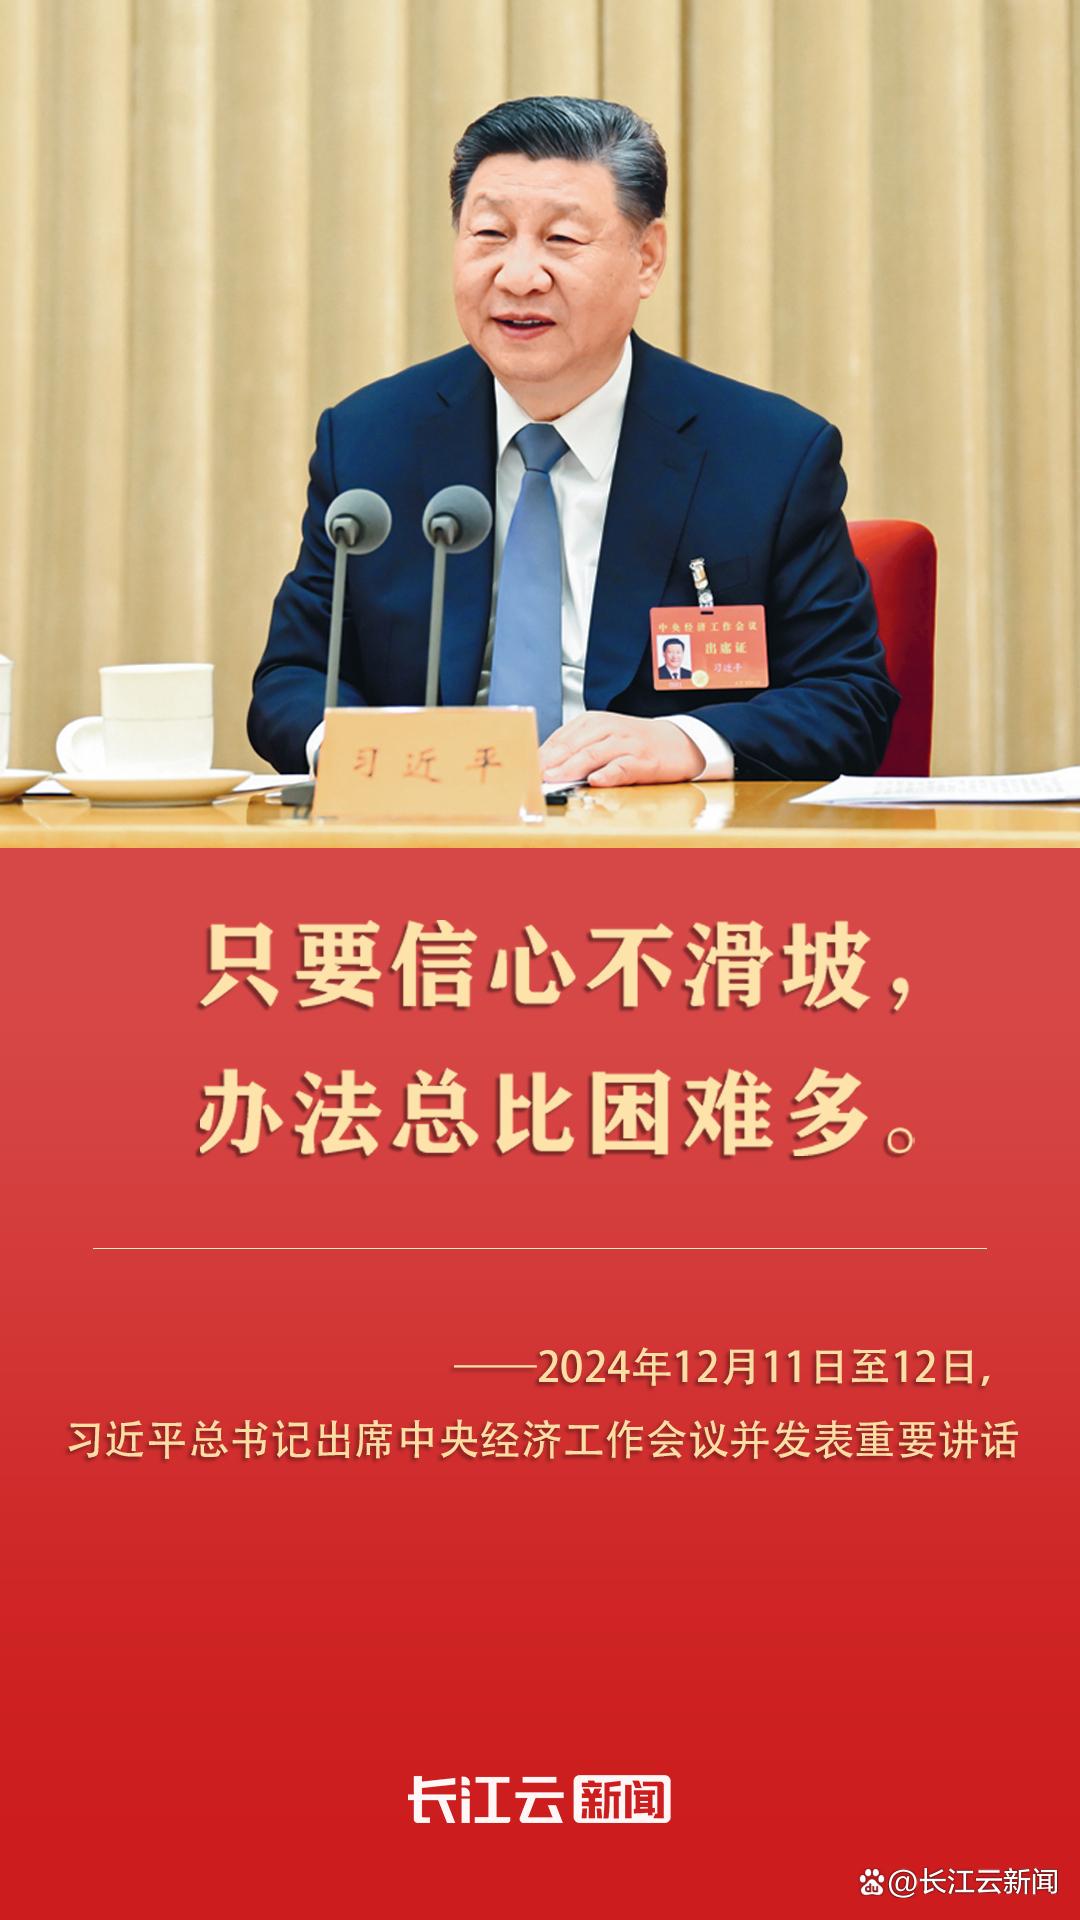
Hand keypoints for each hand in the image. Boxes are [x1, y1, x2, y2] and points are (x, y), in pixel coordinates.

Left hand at [540, 712, 706, 786]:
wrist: (678, 742)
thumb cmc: (636, 742)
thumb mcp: (603, 736)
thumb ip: (577, 748)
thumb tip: (545, 765)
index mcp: (596, 721)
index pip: (562, 737)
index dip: (543, 754)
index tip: (526, 768)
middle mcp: (610, 729)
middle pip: (574, 744)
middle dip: (552, 761)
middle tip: (534, 775)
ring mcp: (628, 745)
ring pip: (594, 754)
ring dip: (572, 767)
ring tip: (554, 778)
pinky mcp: (644, 762)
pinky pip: (624, 767)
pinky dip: (609, 773)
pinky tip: (596, 779)